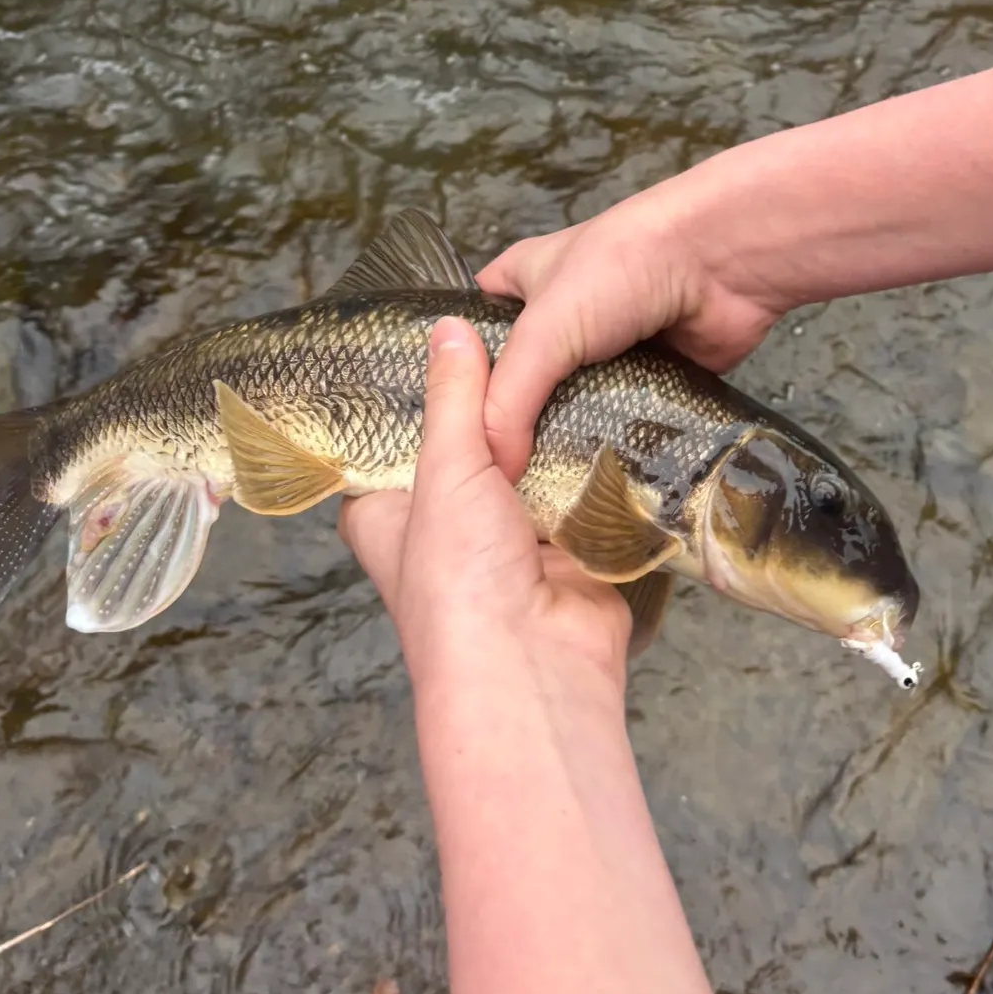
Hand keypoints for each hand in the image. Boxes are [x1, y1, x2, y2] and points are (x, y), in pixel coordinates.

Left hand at [339, 317, 631, 692]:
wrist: (535, 665)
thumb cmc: (459, 582)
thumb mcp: (444, 472)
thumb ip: (453, 398)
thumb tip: (449, 328)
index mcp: (386, 512)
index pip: (390, 437)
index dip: (417, 390)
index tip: (446, 331)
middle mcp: (443, 525)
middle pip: (468, 444)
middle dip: (496, 406)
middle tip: (522, 334)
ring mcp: (507, 536)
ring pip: (527, 464)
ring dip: (548, 433)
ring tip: (570, 358)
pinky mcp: (564, 544)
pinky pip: (576, 489)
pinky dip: (588, 464)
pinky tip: (606, 410)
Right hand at [476, 179, 785, 480]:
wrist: (722, 263)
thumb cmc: (624, 267)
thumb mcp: (545, 328)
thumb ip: (510, 399)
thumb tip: (496, 470)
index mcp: (518, 288)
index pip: (466, 344)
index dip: (452, 389)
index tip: (447, 446)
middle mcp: (557, 323)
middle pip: (518, 389)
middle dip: (509, 433)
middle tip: (492, 488)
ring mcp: (604, 356)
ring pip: (570, 413)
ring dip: (562, 448)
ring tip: (537, 501)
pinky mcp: (647, 384)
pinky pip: (619, 427)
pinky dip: (611, 451)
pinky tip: (593, 489)